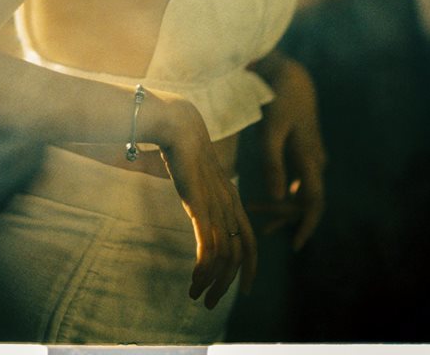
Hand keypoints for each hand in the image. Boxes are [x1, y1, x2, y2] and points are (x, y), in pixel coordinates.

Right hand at [158, 99, 256, 307]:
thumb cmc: (185, 149)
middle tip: (211, 303)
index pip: (250, 241)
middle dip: (228, 284)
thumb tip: (198, 208)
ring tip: (196, 296)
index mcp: (232, 199)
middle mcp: (230, 205)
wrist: (179, 126)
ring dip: (212, 282)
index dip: (250, 268)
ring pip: (225, 256)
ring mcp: (217, 206)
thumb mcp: (199, 178)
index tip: (243, 289)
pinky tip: (194, 280)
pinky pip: (208, 246)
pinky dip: (204, 269)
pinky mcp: (200, 206)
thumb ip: (203, 195)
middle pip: (240, 255)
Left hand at [249, 52, 325, 250]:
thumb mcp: (271, 131)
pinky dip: (284, 190)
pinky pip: (298, 179)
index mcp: (310, 159)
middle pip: (305, 200)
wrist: (290, 75)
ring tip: (255, 212)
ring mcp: (311, 155)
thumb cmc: (278, 100)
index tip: (295, 246)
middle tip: (257, 222)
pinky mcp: (304, 149)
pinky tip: (266, 197)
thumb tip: (278, 198)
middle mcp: (315, 161)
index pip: (314, 203)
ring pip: (301, 190)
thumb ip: (273, 164)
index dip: (307, 227)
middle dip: (283, 215)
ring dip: (282, 204)